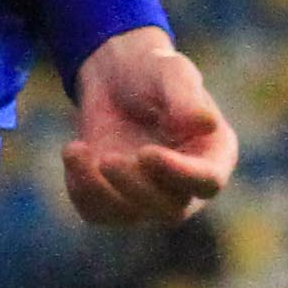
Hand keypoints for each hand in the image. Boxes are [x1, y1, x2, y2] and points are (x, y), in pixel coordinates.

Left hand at [65, 27, 235, 228]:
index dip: (180, 175)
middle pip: (170, 209)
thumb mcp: (171, 72)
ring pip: (131, 215)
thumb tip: (204, 124)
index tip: (147, 153)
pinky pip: (98, 212)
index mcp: (213, 155)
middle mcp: (186, 185)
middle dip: (135, 187)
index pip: (207, 182)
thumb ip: (187, 97)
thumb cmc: (152, 72)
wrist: (114, 77)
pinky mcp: (116, 200)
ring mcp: (150, 197)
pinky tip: (74, 152)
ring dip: (100, 190)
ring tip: (77, 149)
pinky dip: (80, 188)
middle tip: (108, 158)